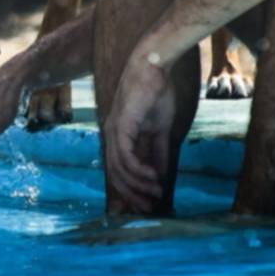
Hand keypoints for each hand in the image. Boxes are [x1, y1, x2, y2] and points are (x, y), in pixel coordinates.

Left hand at [102, 54, 177, 213]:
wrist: (154, 67)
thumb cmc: (157, 93)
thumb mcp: (160, 129)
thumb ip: (158, 152)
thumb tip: (161, 174)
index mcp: (120, 135)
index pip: (120, 169)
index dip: (132, 189)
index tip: (148, 204)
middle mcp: (112, 135)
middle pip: (116, 174)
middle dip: (132, 194)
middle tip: (149, 208)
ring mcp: (114, 131)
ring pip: (119, 169)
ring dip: (138, 185)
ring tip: (156, 193)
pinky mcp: (121, 126)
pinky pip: (125, 157)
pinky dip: (138, 171)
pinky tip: (153, 177)